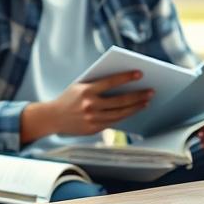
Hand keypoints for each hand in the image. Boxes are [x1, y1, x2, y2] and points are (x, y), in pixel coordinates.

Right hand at [21, 71, 150, 141]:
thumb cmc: (69, 98)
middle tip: (150, 91)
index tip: (139, 74)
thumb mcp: (80, 86)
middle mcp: (89, 106)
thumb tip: (122, 82)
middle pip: (120, 101)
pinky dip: (125, 116)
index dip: (126, 77)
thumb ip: (97, 84)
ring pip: (120, 113)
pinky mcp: (94, 129)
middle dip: (137, 96)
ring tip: (145, 102)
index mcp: (85, 91)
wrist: (53, 117)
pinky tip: (133, 110)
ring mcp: (92, 119)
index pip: (110, 82)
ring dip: (135, 107)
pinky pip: (113, 122)